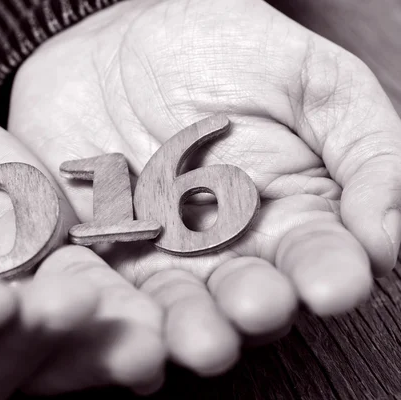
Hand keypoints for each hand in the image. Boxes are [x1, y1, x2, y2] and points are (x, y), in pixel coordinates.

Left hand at [8, 0, 400, 374]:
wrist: (119, 43)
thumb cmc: (225, 51)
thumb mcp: (313, 83)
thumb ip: (366, 152)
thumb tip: (385, 236)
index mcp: (288, 214)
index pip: (318, 255)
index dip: (329, 271)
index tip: (332, 284)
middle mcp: (228, 248)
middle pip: (245, 293)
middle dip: (251, 306)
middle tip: (254, 308)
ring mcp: (161, 254)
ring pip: (178, 303)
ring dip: (187, 326)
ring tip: (197, 341)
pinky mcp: (102, 250)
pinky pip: (107, 286)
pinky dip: (114, 311)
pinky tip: (127, 340)